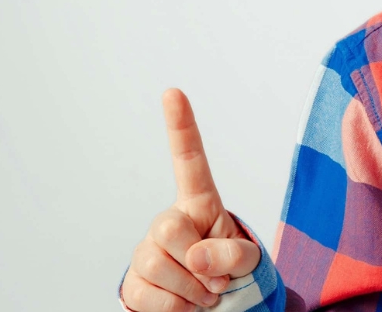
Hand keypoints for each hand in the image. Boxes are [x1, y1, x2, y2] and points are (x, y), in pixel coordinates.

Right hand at [120, 88, 260, 311]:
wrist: (216, 307)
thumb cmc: (232, 273)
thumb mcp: (247, 262)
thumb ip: (231, 253)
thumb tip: (196, 258)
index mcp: (200, 204)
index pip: (189, 161)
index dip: (181, 127)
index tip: (173, 92)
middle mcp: (168, 222)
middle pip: (167, 228)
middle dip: (197, 261)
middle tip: (217, 280)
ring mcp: (146, 251)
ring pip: (155, 264)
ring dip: (190, 290)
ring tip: (206, 294)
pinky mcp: (134, 283)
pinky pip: (147, 295)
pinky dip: (175, 308)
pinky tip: (185, 305)